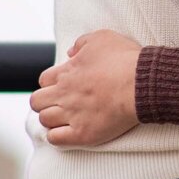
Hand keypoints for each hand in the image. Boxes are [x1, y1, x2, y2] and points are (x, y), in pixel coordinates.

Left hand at [30, 30, 141, 145]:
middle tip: (60, 104)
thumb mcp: (102, 38)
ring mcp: (72, 115)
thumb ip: (81, 43)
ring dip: (51, 119)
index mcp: (67, 72)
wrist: (142, 84)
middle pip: (36, 101)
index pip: (44, 80)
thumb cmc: (125, 60)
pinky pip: (55, 140)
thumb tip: (70, 53)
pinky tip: (68, 133)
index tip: (63, 86)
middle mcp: (65, 94)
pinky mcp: (83, 134)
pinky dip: (57, 137)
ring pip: (44, 120)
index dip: (51, 83)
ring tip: (65, 119)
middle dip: (45, 102)